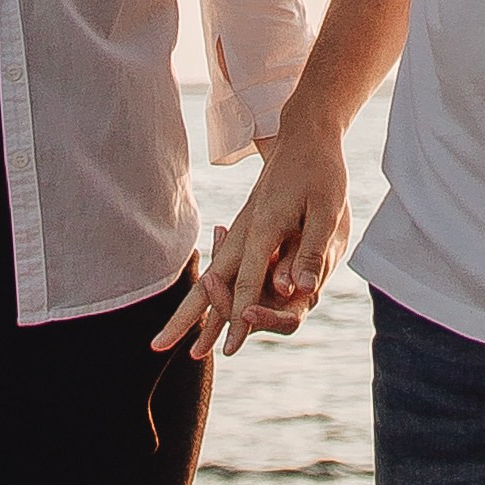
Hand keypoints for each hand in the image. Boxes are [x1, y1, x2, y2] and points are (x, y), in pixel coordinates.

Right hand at [152, 124, 351, 359]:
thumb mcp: (327, 209)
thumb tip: (300, 291)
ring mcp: (243, 229)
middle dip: (187, 318)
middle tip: (157, 346)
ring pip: (213, 277)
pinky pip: (224, 265)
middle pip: (211, 285)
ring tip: (171, 336)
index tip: (228, 351)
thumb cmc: (321, 171)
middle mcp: (245, 232)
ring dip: (194, 308)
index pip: (248, 285)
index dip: (239, 320)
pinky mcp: (247, 227)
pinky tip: (201, 296)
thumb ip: (310, 251)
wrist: (306, 134)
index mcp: (263, 229)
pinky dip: (210, 288)